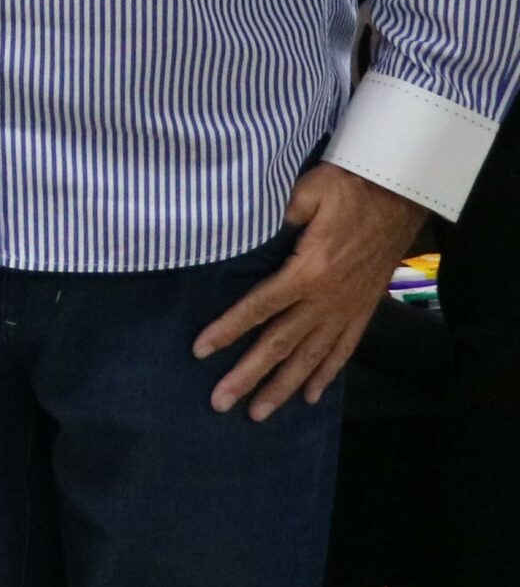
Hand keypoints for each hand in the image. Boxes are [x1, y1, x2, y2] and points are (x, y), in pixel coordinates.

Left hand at [192, 163, 430, 419]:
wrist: (401, 195)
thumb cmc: (349, 189)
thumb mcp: (307, 191)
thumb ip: (277, 213)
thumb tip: (245, 225)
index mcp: (307, 273)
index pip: (258, 308)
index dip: (228, 330)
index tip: (200, 351)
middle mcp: (325, 300)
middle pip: (280, 345)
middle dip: (248, 376)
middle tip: (221, 403)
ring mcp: (346, 309)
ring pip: (310, 358)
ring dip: (283, 387)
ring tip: (259, 413)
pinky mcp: (362, 310)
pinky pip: (343, 351)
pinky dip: (325, 375)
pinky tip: (310, 396)